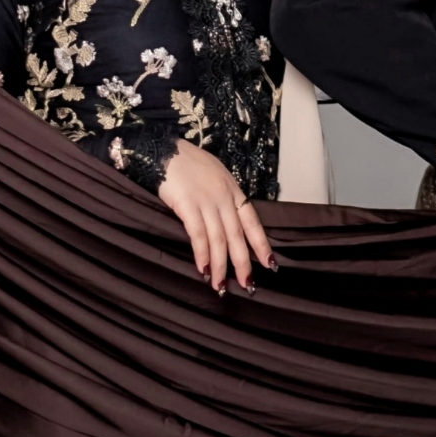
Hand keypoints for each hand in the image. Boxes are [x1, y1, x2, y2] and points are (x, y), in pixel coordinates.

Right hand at [158, 140, 274, 292]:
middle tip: (247, 285)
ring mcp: (206, 201)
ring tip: (221, 286)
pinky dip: (202, 254)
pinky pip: (198, 234)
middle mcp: (224, 197)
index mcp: (233, 190)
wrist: (165, 150)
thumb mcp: (215, 175)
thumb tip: (228, 219)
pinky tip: (204, 269)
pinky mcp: (187, 205)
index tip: (270, 264)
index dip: (261, 244)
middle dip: (243, 263)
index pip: (252, 221)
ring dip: (221, 265)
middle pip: (237, 235)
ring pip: (219, 239)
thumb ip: (224, 196)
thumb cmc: (188, 163)